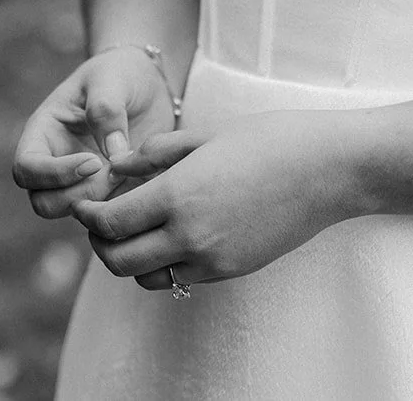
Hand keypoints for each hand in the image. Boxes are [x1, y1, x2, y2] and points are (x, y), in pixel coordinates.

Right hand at [11, 48, 179, 220]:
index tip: (92, 161)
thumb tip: (113, 157)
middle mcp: (55, 162)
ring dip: (101, 203)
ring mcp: (80, 182)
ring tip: (128, 173)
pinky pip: (106, 214)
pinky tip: (142, 181)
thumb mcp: (111, 78)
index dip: (53, 174)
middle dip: (79, 194)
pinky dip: (123, 207)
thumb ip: (106, 110)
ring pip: (73, 213)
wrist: (149, 83)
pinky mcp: (107, 192)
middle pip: (44, 202)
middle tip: (113, 171)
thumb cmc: (121, 72)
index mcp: (44, 132)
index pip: (26, 169)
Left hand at [71, 110, 365, 289]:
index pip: (110, 223)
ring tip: (133, 229)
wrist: (328, 170)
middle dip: (99, 242)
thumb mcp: (202, 135)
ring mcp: (213, 259)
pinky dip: (163, 264)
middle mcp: (191, 236)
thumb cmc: (267, 140)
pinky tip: (169, 235)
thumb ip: (152, 154)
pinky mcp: (232, 271)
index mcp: (177, 196)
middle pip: (118, 261)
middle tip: (99, 220)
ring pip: (146, 278)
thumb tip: (115, 166)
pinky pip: (181, 278)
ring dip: (129, 258)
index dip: (87, 216)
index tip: (83, 203)